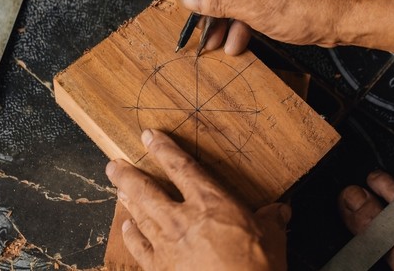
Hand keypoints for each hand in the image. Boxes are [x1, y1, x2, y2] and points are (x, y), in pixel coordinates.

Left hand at [105, 129, 290, 270]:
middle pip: (147, 190)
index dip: (163, 149)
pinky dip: (131, 237)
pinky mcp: (160, 269)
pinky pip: (139, 249)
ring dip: (127, 200)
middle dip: (128, 175)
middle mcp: (182, 219)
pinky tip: (126, 228)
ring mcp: (167, 245)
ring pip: (140, 215)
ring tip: (118, 188)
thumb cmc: (255, 267)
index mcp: (210, 202)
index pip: (181, 167)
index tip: (149, 136)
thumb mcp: (272, 236)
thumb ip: (271, 219)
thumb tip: (280, 211)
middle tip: (114, 165)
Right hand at [182, 0, 363, 54]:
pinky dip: (248, 14)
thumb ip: (219, 1)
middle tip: (202, 26)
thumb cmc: (312, 9)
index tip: (190, 1)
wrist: (350, 17)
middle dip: (212, 3)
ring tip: (218, 41)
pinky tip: (239, 38)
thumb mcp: (256, 9)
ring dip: (229, 15)